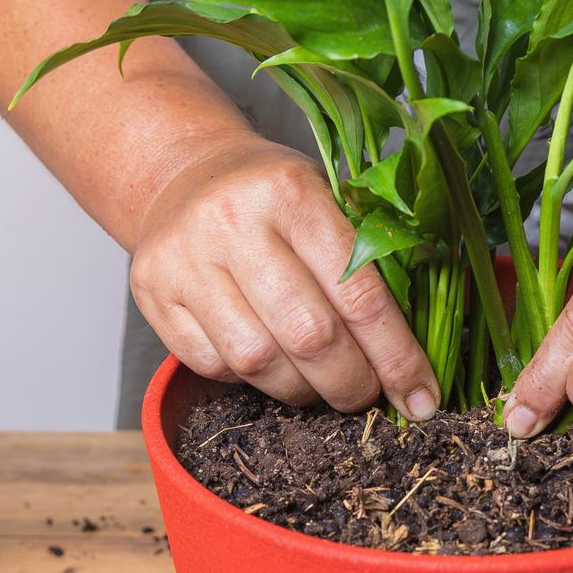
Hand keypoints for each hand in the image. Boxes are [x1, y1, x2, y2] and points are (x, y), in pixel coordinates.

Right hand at [130, 136, 439, 419]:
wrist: (185, 173)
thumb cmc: (275, 195)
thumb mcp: (330, 198)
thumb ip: (372, 260)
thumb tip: (421, 353)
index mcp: (292, 193)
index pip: (359, 294)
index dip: (397, 357)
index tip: (421, 398)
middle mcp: (233, 222)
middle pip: (309, 336)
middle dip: (351, 384)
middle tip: (369, 396)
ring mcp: (185, 259)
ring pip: (258, 361)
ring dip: (302, 390)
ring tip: (322, 383)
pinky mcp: (151, 293)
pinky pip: (213, 365)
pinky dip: (251, 380)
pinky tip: (271, 363)